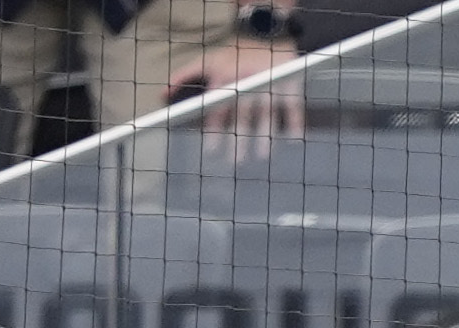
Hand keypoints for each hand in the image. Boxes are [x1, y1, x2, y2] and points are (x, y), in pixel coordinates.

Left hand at [166, 37, 307, 155]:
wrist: (264, 35)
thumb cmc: (234, 56)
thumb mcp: (208, 61)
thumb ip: (185, 76)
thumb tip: (163, 94)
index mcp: (225, 79)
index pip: (217, 108)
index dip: (214, 130)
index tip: (211, 151)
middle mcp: (246, 83)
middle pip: (242, 115)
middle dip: (239, 139)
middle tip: (236, 161)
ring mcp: (268, 84)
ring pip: (266, 113)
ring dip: (265, 135)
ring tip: (262, 156)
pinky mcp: (288, 84)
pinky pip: (293, 106)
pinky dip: (294, 122)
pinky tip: (294, 140)